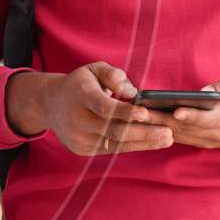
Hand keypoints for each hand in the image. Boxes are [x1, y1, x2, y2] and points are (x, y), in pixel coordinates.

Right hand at [8, 62, 171, 155]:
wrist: (51, 104)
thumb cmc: (81, 84)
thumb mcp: (94, 70)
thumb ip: (113, 75)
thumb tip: (132, 92)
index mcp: (79, 95)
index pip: (104, 107)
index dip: (125, 112)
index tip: (146, 113)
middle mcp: (76, 119)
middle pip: (113, 130)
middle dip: (143, 132)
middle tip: (168, 132)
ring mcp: (78, 137)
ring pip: (115, 143)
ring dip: (143, 142)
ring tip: (167, 139)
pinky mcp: (82, 149)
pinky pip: (112, 149)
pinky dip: (133, 146)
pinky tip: (151, 142)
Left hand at [148, 74, 219, 148]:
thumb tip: (206, 91)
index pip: (210, 119)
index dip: (193, 116)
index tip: (176, 110)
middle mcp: (219, 134)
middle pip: (188, 128)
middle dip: (164, 120)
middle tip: (142, 111)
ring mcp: (209, 141)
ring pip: (180, 135)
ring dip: (157, 126)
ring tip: (136, 115)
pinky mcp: (200, 142)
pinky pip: (179, 138)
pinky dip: (161, 131)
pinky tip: (144, 122)